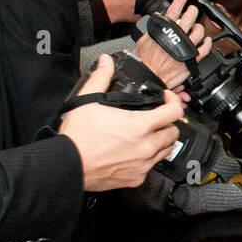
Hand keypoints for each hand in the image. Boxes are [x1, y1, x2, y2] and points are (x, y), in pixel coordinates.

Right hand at [59, 55, 183, 190]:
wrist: (68, 164)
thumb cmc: (78, 137)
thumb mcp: (87, 100)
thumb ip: (101, 77)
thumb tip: (106, 63)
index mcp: (139, 126)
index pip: (174, 112)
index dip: (173, 101)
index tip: (167, 99)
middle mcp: (145, 146)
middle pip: (174, 132)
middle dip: (167, 122)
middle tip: (157, 117)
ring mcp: (142, 164)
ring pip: (166, 151)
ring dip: (160, 141)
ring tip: (147, 134)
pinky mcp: (136, 178)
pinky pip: (151, 167)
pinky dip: (148, 159)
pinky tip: (136, 152)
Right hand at [136, 0, 212, 88]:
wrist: (150, 77)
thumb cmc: (144, 62)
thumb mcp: (143, 40)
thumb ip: (152, 28)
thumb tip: (157, 17)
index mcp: (164, 30)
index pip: (174, 10)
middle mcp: (177, 37)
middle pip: (189, 18)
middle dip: (192, 11)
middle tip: (192, 10)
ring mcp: (186, 48)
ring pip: (199, 32)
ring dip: (199, 27)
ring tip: (197, 27)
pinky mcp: (192, 59)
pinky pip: (205, 48)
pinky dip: (208, 43)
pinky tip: (207, 41)